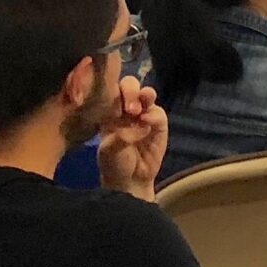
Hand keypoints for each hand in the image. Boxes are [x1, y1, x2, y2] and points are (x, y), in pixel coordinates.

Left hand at [97, 76, 167, 196]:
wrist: (131, 181)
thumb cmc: (114, 164)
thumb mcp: (109, 151)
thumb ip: (121, 136)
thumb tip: (141, 124)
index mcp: (107, 111)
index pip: (110, 90)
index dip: (113, 89)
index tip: (113, 101)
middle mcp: (126, 109)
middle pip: (129, 85)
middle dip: (130, 90)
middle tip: (129, 108)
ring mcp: (143, 115)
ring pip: (146, 94)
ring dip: (145, 95)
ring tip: (141, 106)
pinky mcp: (159, 124)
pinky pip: (158, 112)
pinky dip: (154, 115)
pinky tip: (147, 122)